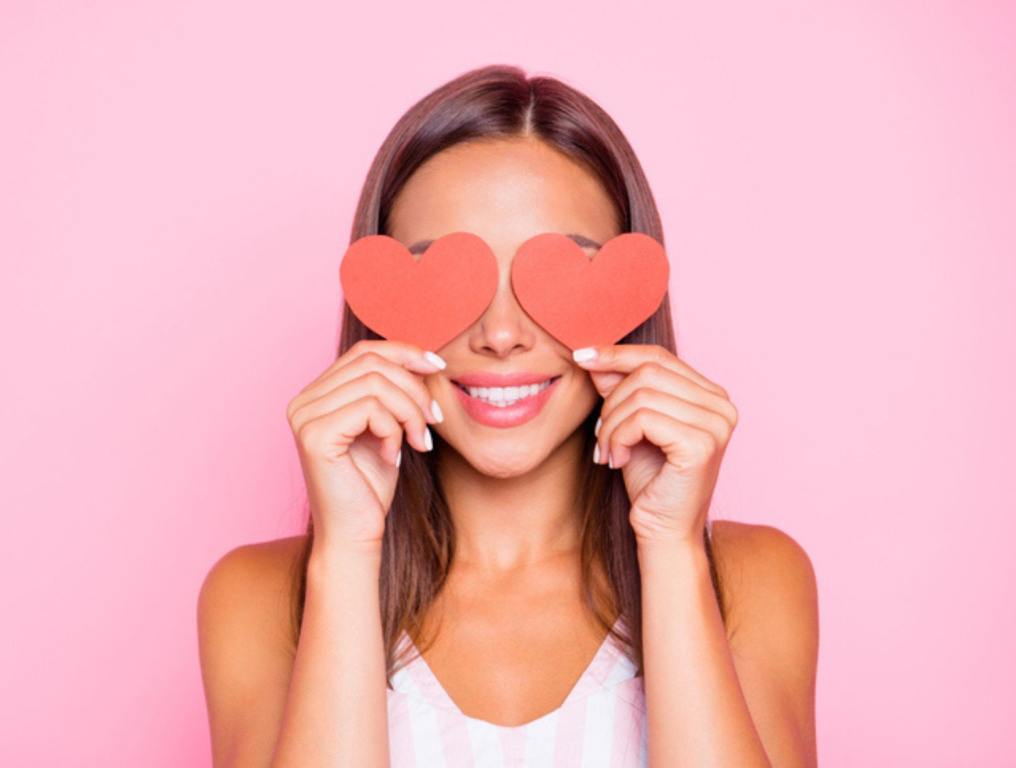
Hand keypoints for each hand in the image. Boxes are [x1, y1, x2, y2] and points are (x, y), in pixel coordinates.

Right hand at [286, 340, 445, 551]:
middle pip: (372, 362)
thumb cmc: (370, 486)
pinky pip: (370, 408)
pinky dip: (393, 429)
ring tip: (420, 441)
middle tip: (434, 420)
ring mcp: (304, 416)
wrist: (356, 534)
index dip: (405, 352)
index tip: (438, 367)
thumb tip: (422, 356)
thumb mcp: (386, 427)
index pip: (364, 351)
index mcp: (317, 394)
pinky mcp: (314, 435)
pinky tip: (394, 456)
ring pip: (375, 383)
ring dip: (410, 411)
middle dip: (413, 387)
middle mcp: (303, 401)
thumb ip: (391, 391)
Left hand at [573, 344, 737, 545]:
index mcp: (711, 396)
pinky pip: (643, 419)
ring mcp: (717, 424)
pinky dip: (618, 438)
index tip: (581, 356)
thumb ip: (620, 388)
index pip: (659, 356)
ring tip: (607, 452)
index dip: (617, 354)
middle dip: (611, 401)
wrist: (662, 532)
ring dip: (611, 425)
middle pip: (647, 371)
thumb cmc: (649, 481)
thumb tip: (595, 354)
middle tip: (600, 436)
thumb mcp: (630, 425)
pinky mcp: (702, 445)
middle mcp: (722, 406)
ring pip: (641, 395)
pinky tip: (618, 461)